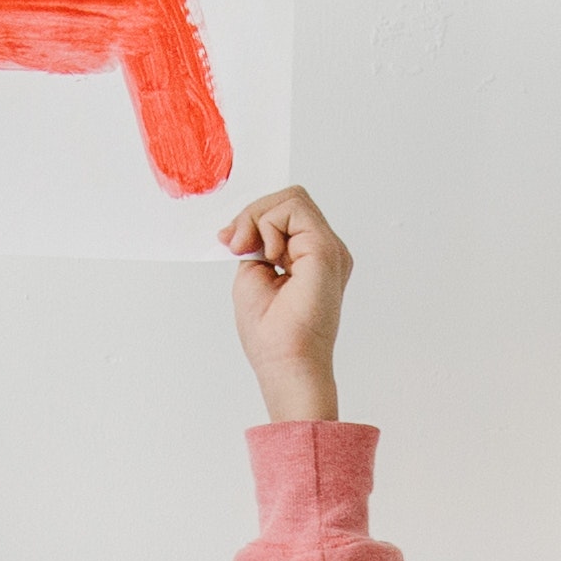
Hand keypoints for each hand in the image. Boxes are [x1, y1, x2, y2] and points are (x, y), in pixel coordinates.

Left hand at [220, 186, 347, 425]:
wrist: (285, 361)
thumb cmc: (271, 333)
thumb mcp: (253, 273)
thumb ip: (255, 243)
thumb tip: (243, 225)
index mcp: (310, 257)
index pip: (286, 213)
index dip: (254, 219)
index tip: (231, 243)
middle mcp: (324, 250)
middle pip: (289, 200)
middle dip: (253, 214)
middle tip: (236, 244)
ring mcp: (329, 248)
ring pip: (291, 199)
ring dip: (258, 219)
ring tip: (250, 251)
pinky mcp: (325, 249)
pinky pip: (293, 208)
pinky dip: (268, 225)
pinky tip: (269, 257)